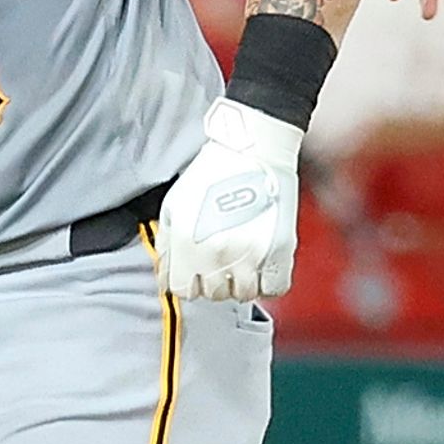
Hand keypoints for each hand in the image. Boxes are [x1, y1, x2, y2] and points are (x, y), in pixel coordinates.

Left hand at [156, 99, 301, 300]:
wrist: (253, 150)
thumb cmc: (212, 173)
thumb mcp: (175, 206)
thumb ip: (166, 247)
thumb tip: (164, 279)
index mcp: (187, 243)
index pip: (182, 290)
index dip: (189, 280)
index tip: (197, 270)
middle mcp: (216, 253)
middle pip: (213, 294)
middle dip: (215, 279)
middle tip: (222, 257)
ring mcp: (250, 255)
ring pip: (243, 294)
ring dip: (242, 281)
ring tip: (243, 258)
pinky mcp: (280, 251)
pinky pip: (274, 289)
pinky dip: (268, 282)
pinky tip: (263, 265)